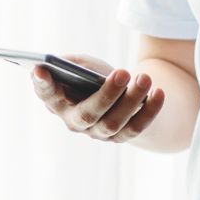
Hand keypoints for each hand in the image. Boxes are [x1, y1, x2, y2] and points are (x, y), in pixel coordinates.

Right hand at [32, 54, 165, 143]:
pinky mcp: (120, 137)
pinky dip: (149, 111)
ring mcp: (97, 133)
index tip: (40, 69)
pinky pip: (136, 127)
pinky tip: (159, 92)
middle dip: (106, 94)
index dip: (42, 84)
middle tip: (122, 73)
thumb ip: (69, 63)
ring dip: (131, 100)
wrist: (119, 95)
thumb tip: (60, 63)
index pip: (47, 94)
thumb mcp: (80, 64)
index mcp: (57, 101)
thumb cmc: (92, 76)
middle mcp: (74, 122)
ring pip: (114, 123)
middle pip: (88, 114)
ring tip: (144, 78)